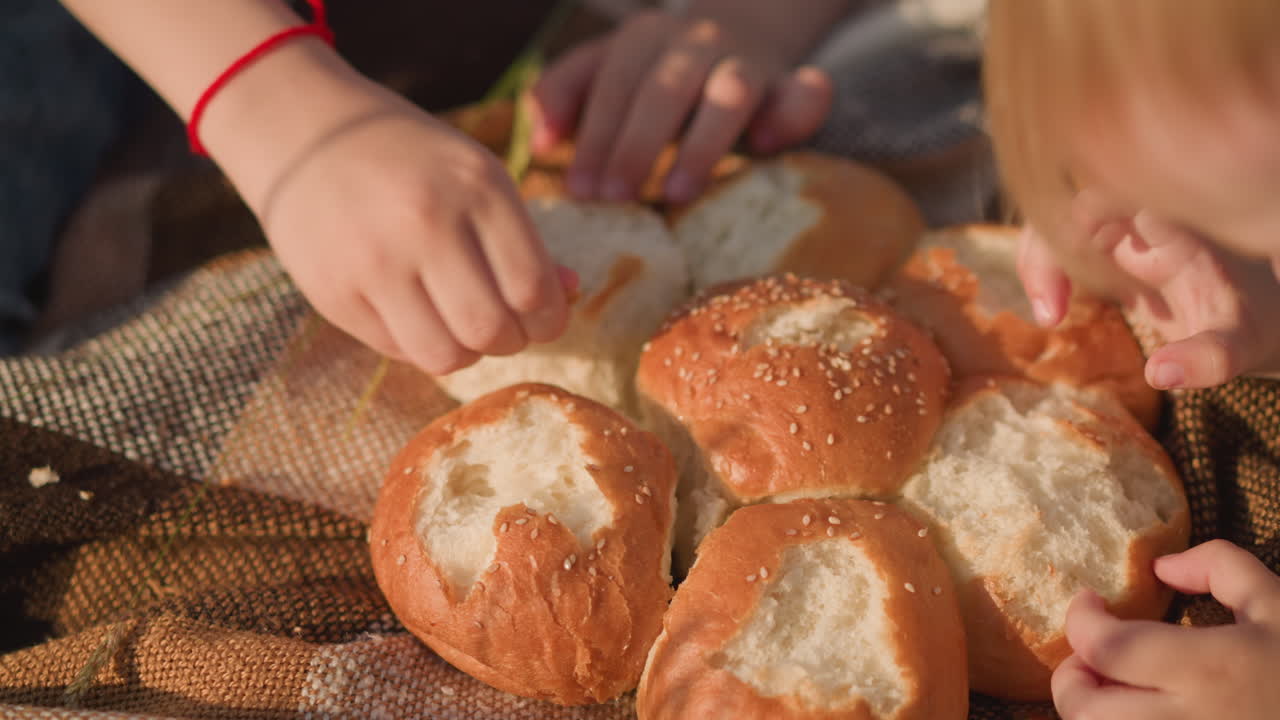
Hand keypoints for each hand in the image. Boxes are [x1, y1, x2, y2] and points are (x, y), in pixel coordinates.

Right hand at [239, 80, 574, 374]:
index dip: (549, 319)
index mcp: (475, 186)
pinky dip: (420, 345)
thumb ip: (524, 239)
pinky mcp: (333, 293)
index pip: (533, 288)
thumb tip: (571, 295)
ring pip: (445, 356)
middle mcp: (424, 222)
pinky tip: (417, 314)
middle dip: (510, 341)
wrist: (306, 136)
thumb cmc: (412, 161)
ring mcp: (373, 261)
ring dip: (466, 353)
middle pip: (492, 330)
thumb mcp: (477, 178)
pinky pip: (398, 352)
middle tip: (503, 328)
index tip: (542, 318)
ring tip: (461, 327)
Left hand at [530, 8, 832, 203]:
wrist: (744, 24)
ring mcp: (747, 60)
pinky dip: (796, 114)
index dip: (595, 137)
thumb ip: (564, 92)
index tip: (580, 190)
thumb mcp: (604, 69)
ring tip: (678, 193)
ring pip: (730, 92)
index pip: (613, 86)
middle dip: (636, 145)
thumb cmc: (657, 69)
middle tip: (617, 197)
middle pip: (664, 90)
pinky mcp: (793, 83)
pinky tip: (767, 145)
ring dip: (703, 143)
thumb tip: (541, 140)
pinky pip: (806, 92)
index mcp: (642, 40)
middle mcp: (695, 42)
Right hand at [1017, 189, 1279, 388]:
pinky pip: (1062, 237)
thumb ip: (1209, 357)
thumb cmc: (1256, 325)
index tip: (1070, 288)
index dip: (1078, 223)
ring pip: (1060, 215)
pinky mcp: (1111, 243)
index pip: (1111, 189)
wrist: (1262, 315)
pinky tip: (1054, 312)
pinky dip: (1047, 268)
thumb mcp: (1240, 344)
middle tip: (1050, 314)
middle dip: (1049, 250)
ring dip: (1042, 259)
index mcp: (1178, 220)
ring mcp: (1124, 224)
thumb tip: (1159, 375)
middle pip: (1073, 198)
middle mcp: (1145, 212)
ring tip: (1050, 315)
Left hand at [1053, 540, 1279, 719]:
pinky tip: (1145, 715)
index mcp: (1212, 670)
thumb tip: (1160, 566)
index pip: (1107, 648)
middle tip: (1088, 658)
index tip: (1087, 603)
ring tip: (1113, 693)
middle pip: (1085, 712)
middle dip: (1072, 681)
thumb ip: (1220, 567)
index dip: (1079, 620)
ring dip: (1096, 716)